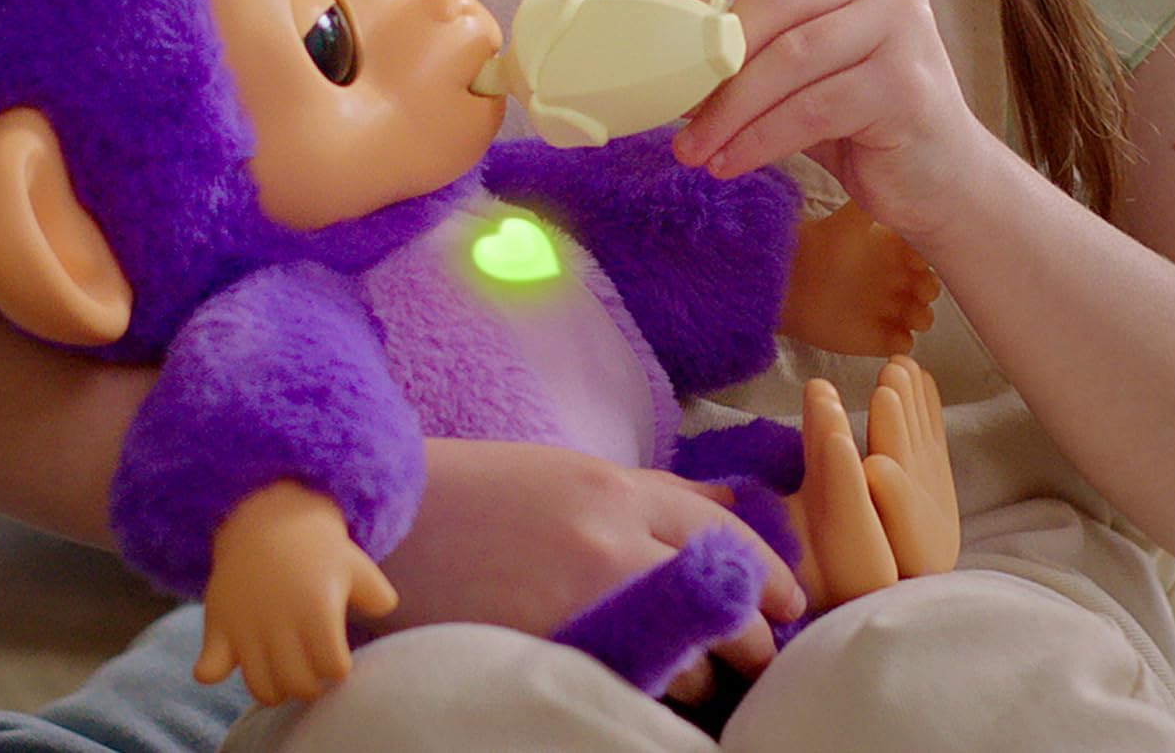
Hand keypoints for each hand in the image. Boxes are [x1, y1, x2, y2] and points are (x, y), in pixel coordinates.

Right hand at [195, 479, 398, 703]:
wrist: (265, 514)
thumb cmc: (314, 544)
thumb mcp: (353, 562)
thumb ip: (376, 592)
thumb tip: (386, 608)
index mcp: (318, 610)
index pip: (333, 669)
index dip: (337, 666)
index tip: (336, 656)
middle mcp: (281, 623)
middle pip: (299, 685)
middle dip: (310, 682)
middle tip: (311, 666)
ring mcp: (246, 627)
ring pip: (261, 688)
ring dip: (275, 687)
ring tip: (283, 668)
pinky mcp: (217, 625)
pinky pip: (209, 668)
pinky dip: (214, 671)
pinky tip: (229, 660)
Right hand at [368, 438, 807, 700]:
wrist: (387, 522)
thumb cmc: (477, 494)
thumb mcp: (569, 475)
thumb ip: (648, 494)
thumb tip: (727, 506)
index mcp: (616, 488)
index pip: (726, 532)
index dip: (768, 574)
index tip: (787, 603)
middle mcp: (612, 536)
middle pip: (725, 596)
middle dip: (753, 636)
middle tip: (758, 657)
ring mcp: (583, 595)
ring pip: (690, 655)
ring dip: (702, 676)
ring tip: (696, 686)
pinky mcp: (552, 647)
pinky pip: (633, 685)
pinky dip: (650, 695)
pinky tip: (644, 697)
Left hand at [665, 0, 989, 242]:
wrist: (938, 176)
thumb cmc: (852, 114)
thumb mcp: (794, 62)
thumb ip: (746, 41)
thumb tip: (661, 55)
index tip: (661, 31)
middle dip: (712, 59)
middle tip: (673, 108)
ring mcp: (903, 22)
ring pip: (790, 57)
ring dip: (729, 111)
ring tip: (693, 149)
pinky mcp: (907, 83)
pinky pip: (812, 109)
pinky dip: (760, 140)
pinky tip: (730, 163)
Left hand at [781, 200, 939, 355]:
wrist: (789, 278)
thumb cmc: (820, 244)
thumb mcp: (851, 219)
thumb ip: (876, 204)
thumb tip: (900, 184)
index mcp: (894, 250)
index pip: (927, 256)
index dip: (928, 258)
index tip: (916, 258)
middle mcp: (895, 278)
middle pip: (929, 288)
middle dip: (929, 289)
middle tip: (920, 289)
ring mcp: (887, 308)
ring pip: (921, 317)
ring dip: (922, 316)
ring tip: (911, 314)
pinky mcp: (876, 336)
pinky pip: (903, 344)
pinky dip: (903, 343)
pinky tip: (893, 334)